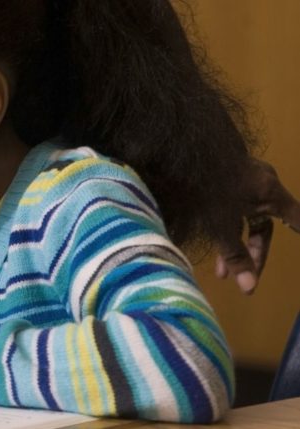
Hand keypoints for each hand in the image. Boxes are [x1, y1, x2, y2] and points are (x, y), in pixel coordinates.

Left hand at [216, 159, 299, 293]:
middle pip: (264, 226)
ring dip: (232, 245)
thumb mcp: (221, 225)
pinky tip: (210, 244)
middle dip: (252, 254)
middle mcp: (260, 185)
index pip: (297, 218)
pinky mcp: (220, 179)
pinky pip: (229, 210)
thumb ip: (235, 255)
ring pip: (243, 220)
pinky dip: (223, 229)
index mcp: (270, 193)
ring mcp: (240, 180)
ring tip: (219, 273)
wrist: (183, 149)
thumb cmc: (207, 185)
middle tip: (242, 278)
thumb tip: (249, 287)